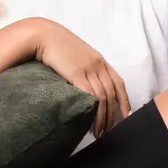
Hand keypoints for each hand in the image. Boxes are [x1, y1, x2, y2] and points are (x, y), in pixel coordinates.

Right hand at [25, 18, 129, 137]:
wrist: (42, 34)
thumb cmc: (53, 45)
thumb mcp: (73, 55)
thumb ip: (80, 68)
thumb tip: (80, 85)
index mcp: (98, 60)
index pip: (118, 82)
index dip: (124, 99)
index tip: (126, 114)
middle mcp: (97, 64)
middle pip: (112, 93)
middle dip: (112, 114)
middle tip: (109, 131)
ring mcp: (88, 68)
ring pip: (103, 97)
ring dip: (103, 117)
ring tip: (99, 133)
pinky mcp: (77, 73)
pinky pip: (90, 95)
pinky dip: (94, 111)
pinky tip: (90, 122)